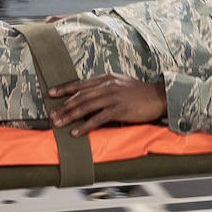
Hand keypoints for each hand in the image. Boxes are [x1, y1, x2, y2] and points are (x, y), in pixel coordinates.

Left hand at [47, 75, 166, 135]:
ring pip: (86, 107)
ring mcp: (113, 97)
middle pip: (80, 96)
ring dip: (70, 116)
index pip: (81, 84)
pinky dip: (85, 126)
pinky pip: (98, 119)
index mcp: (107, 79)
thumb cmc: (141, 93)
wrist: (159, 97)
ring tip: (58, 123)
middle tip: (51, 115)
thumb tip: (91, 95)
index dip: (64, 88)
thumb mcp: (122, 84)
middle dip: (64, 106)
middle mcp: (108, 86)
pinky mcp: (119, 110)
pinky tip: (76, 132)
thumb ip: (107, 87)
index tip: (51, 93)